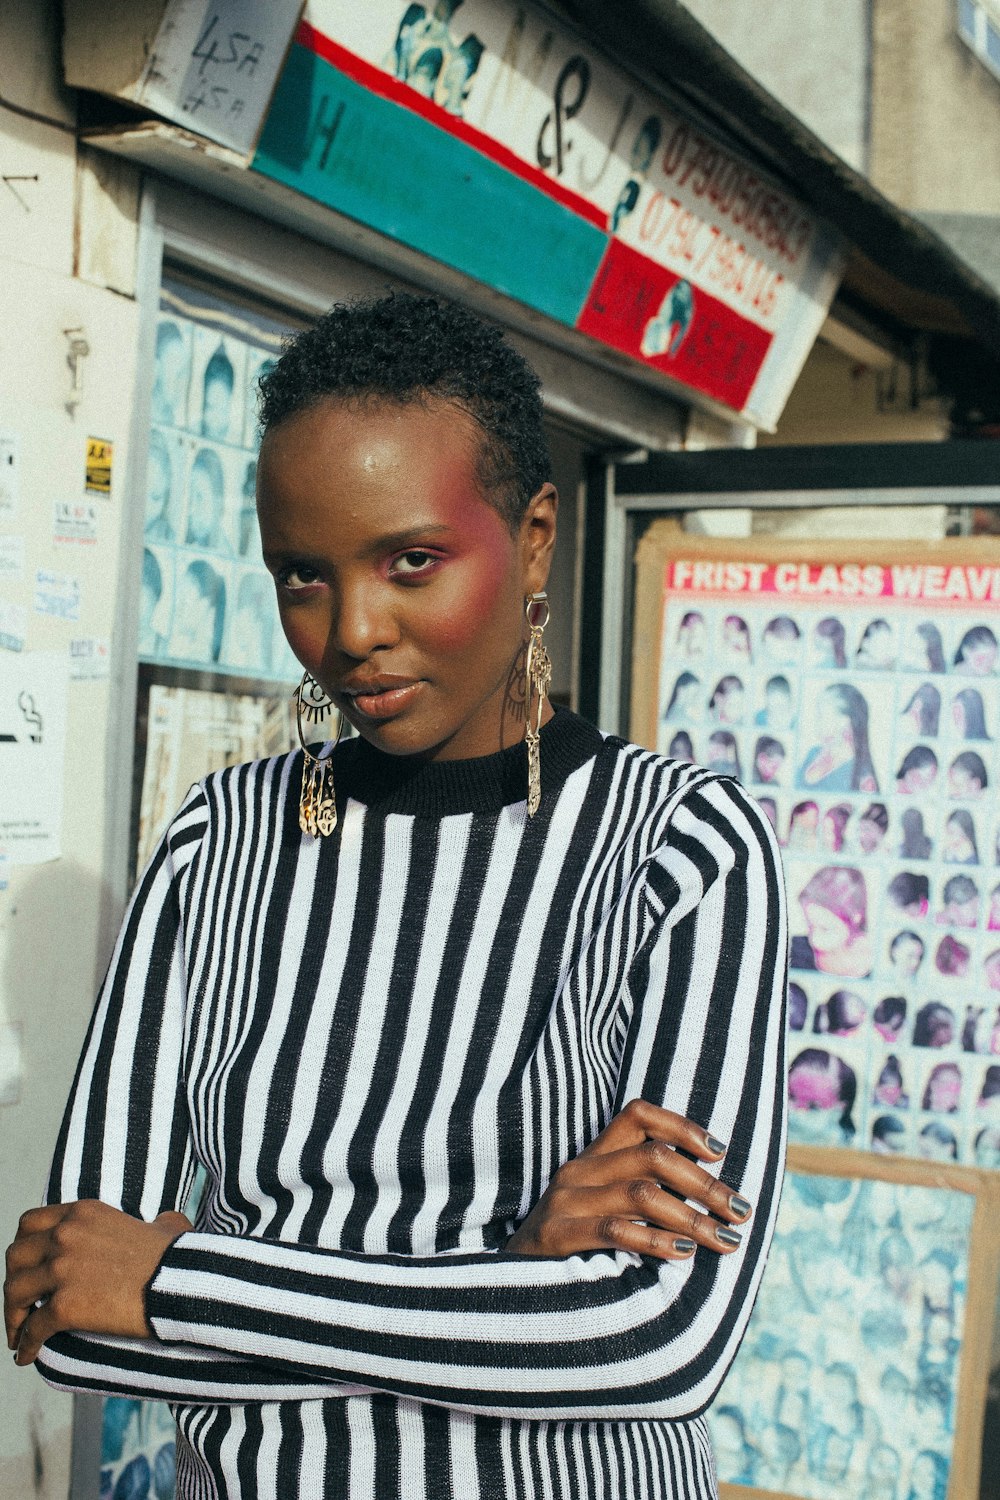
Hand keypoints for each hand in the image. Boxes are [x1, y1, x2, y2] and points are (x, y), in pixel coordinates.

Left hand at [5, 1201, 191, 1364]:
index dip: (22, 1246)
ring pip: (14, 1292)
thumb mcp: (165, 1226)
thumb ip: (156, 1223)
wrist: (177, 1284)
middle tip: (21, 1302)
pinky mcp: (64, 1305)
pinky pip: (31, 1329)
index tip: (26, 1266)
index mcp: (83, 1213)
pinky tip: (26, 1356)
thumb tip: (165, 1224)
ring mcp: (61, 1270)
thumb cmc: (176, 1258)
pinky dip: (25, 1345)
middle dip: (13, 1281)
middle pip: (15, 1257)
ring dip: (12, 1315)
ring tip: (18, 1333)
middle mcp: (65, 1235)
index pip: (30, 1223)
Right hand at [505, 1098, 750, 1261]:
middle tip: (740, 1211)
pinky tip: (684, 1254)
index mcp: (592, 1158)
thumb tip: (711, 1201)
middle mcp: (578, 1171)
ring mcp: (565, 1201)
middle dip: (706, 1184)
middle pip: (653, 1156)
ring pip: (643, 1192)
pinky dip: (656, 1240)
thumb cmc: (569, 1253)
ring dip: (692, 1217)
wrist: (506, 1287)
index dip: (682, 1126)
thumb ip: (640, 1196)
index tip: (720, 1153)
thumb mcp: (601, 1212)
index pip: (637, 1115)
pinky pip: (615, 1229)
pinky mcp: (557, 1235)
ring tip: (724, 1240)